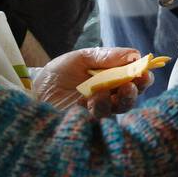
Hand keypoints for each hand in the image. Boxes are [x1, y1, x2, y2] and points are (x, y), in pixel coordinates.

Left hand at [33, 46, 154, 115]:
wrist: (32, 92)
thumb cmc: (57, 75)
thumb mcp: (80, 58)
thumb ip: (106, 56)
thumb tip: (134, 54)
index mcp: (110, 78)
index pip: (133, 78)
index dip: (142, 75)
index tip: (145, 70)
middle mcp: (108, 96)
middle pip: (131, 96)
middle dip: (136, 89)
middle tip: (136, 82)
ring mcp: (98, 111)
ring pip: (118, 108)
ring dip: (121, 98)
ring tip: (115, 88)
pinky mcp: (87, 123)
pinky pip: (100, 116)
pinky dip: (100, 105)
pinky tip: (94, 97)